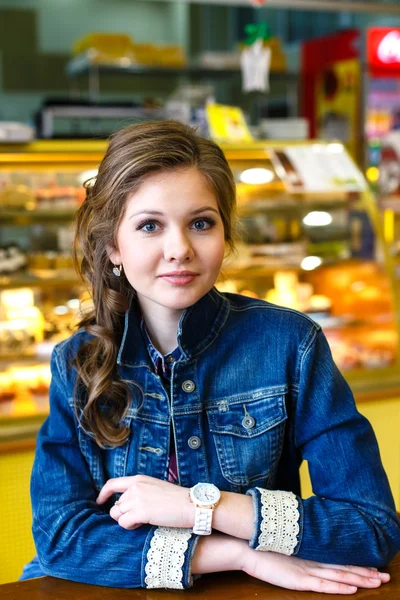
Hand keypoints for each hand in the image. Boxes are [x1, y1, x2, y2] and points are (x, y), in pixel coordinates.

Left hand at [96, 474, 193, 529]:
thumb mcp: (155, 487)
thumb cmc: (176, 499)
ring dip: (126, 520)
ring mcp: (137, 499)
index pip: (112, 484)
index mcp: (139, 479)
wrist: (191, 504)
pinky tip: (142, 524)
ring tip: (141, 521)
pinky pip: (123, 523)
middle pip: (115, 505)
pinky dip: (130, 526)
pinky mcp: (140, 512)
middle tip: (137, 518)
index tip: (100, 502)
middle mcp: (135, 487)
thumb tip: (126, 504)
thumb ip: (140, 491)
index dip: (103, 494)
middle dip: (122, 514)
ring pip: (117, 515)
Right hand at [243, 549, 389, 594]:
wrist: (248, 547)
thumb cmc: (267, 545)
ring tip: (377, 582)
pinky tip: (351, 590)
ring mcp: (307, 569)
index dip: (359, 562)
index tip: (376, 564)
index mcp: (312, 550)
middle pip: (345, 566)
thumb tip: (311, 543)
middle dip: (367, 572)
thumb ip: (302, 546)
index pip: (341, 557)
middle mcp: (313, 558)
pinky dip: (338, 588)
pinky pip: (322, 585)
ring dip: (359, 580)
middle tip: (386, 576)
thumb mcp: (289, 544)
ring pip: (339, 575)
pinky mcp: (299, 579)